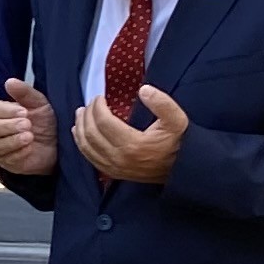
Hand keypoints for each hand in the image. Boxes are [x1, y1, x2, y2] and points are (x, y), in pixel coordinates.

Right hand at [0, 77, 57, 177]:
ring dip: (14, 140)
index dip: (7, 110)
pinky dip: (19, 152)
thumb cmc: (45, 122)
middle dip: (9, 126)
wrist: (58, 145)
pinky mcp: (6, 162)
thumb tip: (10, 81)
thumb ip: (25, 92)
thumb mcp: (39, 104)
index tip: (24, 111)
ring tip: (30, 136)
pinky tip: (29, 148)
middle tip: (28, 124)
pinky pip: (7, 158)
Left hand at [71, 83, 191, 183]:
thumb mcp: (176, 119)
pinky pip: (90, 158)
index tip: (99, 97)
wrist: (183, 168)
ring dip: (79, 128)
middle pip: (91, 133)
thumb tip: (144, 90)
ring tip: (80, 114)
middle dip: (86, 115)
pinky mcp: (114, 173)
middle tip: (89, 103)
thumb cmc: (179, 142)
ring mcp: (115, 168)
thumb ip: (162, 103)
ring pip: (86, 147)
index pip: (104, 122)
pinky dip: (81, 144)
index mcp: (133, 144)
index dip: (97, 107)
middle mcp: (119, 158)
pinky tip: (79, 134)